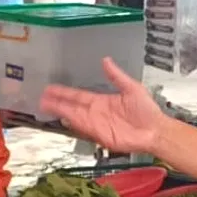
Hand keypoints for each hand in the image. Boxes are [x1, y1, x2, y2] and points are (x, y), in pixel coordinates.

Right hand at [40, 57, 165, 153]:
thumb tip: (106, 60)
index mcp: (102, 102)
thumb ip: (116, 75)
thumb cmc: (147, 112)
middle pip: (71, 107)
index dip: (64, 92)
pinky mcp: (101, 136)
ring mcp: (97, 125)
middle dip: (56, 102)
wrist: (156, 130)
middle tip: (41, 97)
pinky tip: (64, 119)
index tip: (51, 88)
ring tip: (45, 106)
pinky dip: (74, 123)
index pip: (78, 96)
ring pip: (74, 117)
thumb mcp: (132, 87)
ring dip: (60, 112)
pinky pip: (84, 128)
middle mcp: (96, 113)